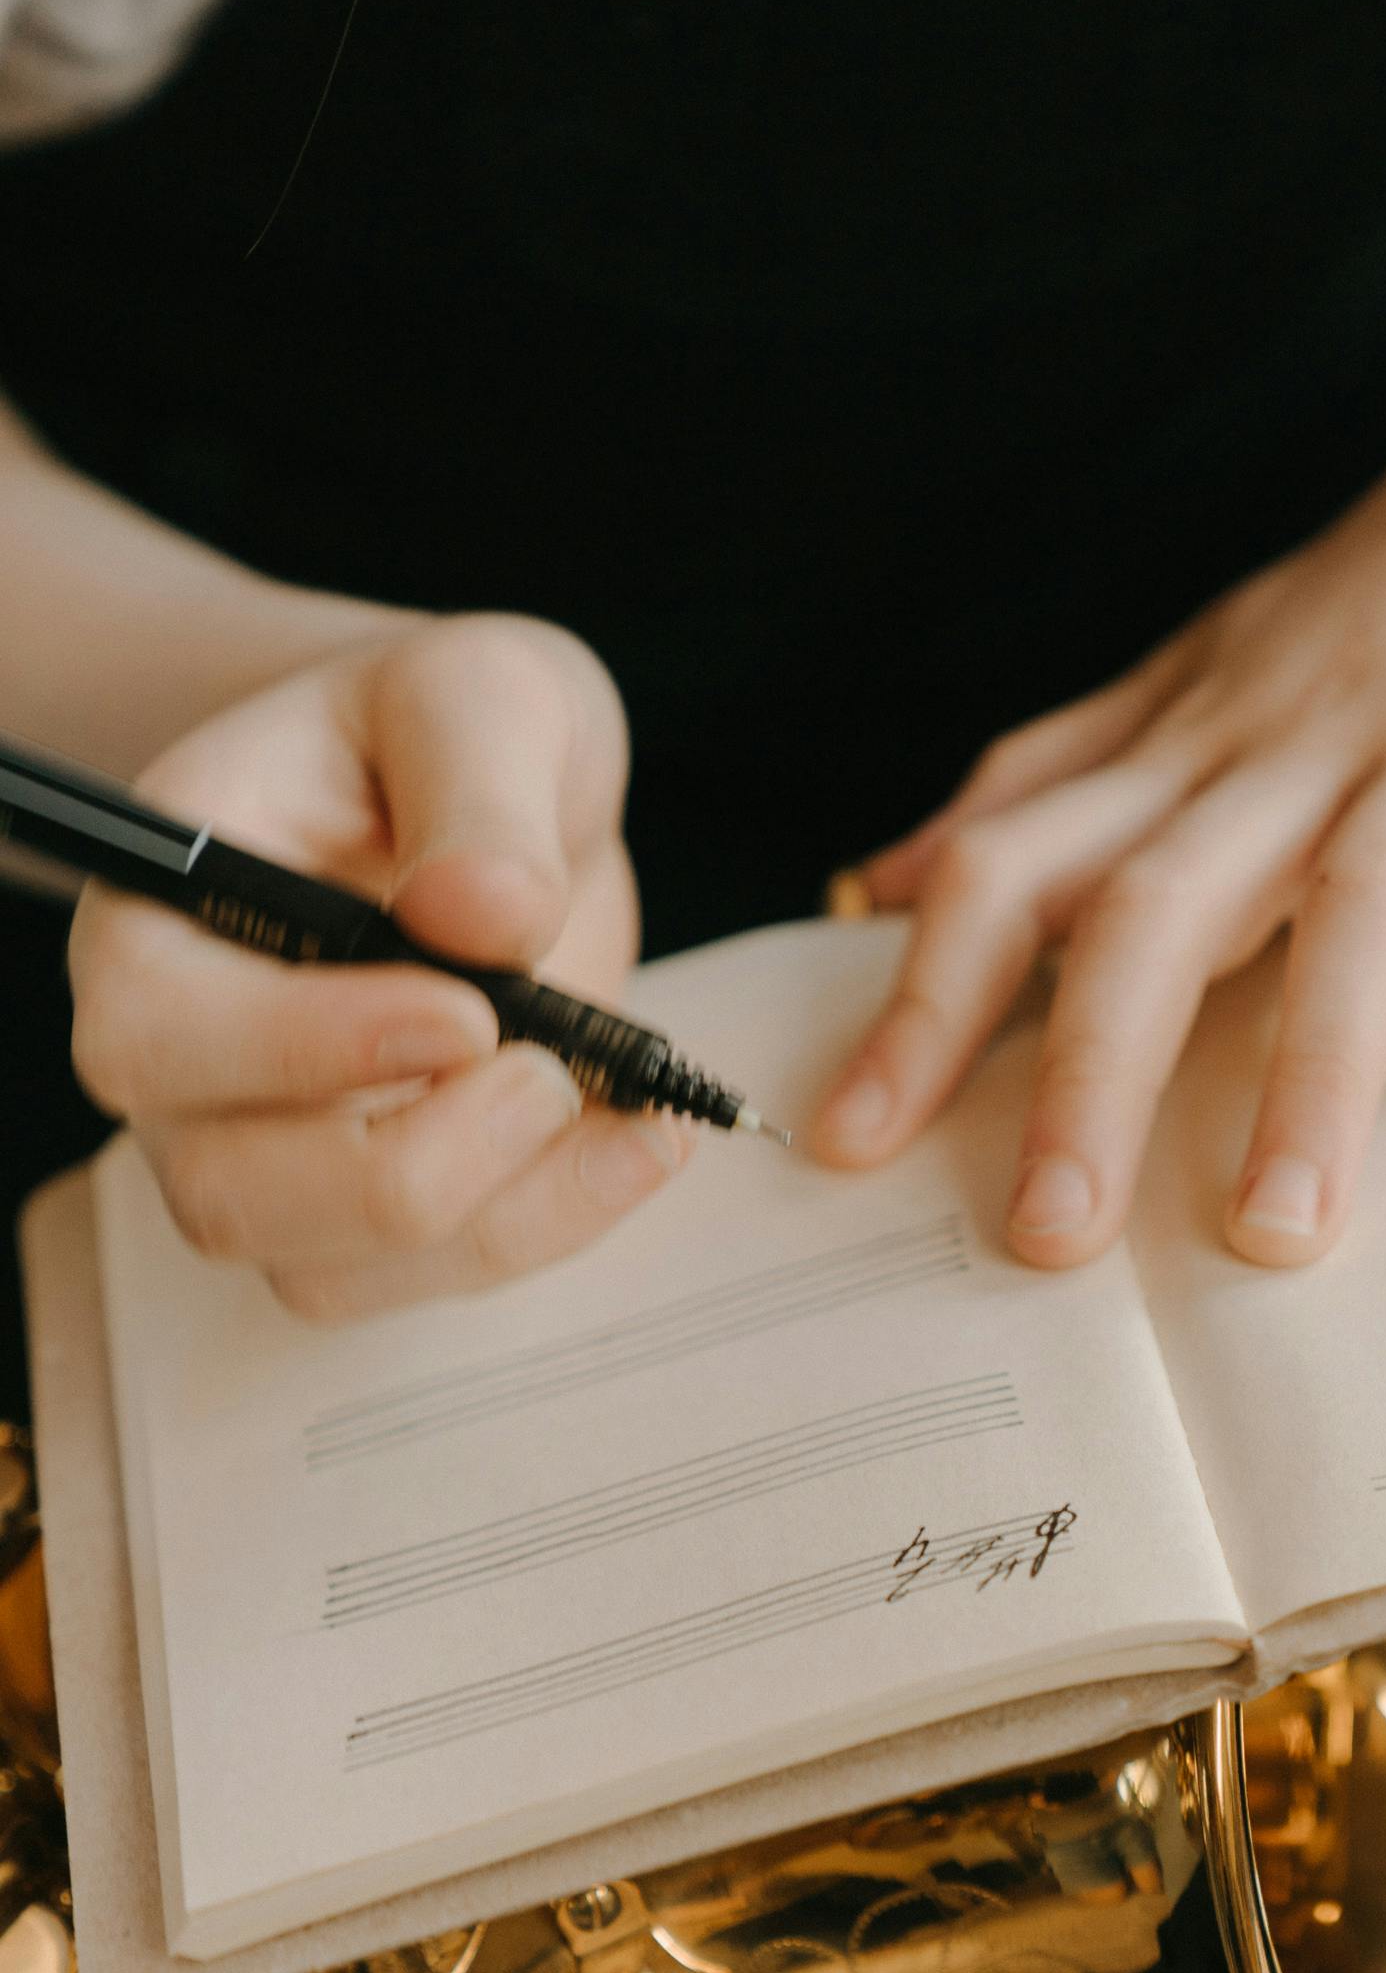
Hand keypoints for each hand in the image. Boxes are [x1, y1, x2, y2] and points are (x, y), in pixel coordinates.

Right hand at [70, 613, 676, 1320]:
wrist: (485, 799)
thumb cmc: (445, 733)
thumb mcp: (480, 693)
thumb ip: (479, 785)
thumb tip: (483, 913)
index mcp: (161, 916)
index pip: (159, 1038)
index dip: (304, 1052)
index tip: (468, 1011)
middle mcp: (189, 1061)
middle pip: (230, 1195)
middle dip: (408, 1170)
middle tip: (550, 1072)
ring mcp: (270, 1154)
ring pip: (334, 1269)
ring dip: (501, 1217)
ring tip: (634, 1110)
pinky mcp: (371, 1215)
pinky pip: (434, 1279)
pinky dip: (552, 1226)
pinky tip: (641, 1137)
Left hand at [811, 264, 1385, 1268]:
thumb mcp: (1202, 675)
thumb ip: (1054, 786)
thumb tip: (878, 882)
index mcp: (1194, 745)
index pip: (1012, 866)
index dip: (921, 1001)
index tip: (843, 1142)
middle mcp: (1300, 741)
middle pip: (1154, 908)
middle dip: (1085, 1079)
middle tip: (1048, 1245)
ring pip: (1361, 907)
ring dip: (1314, 1077)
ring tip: (1279, 1235)